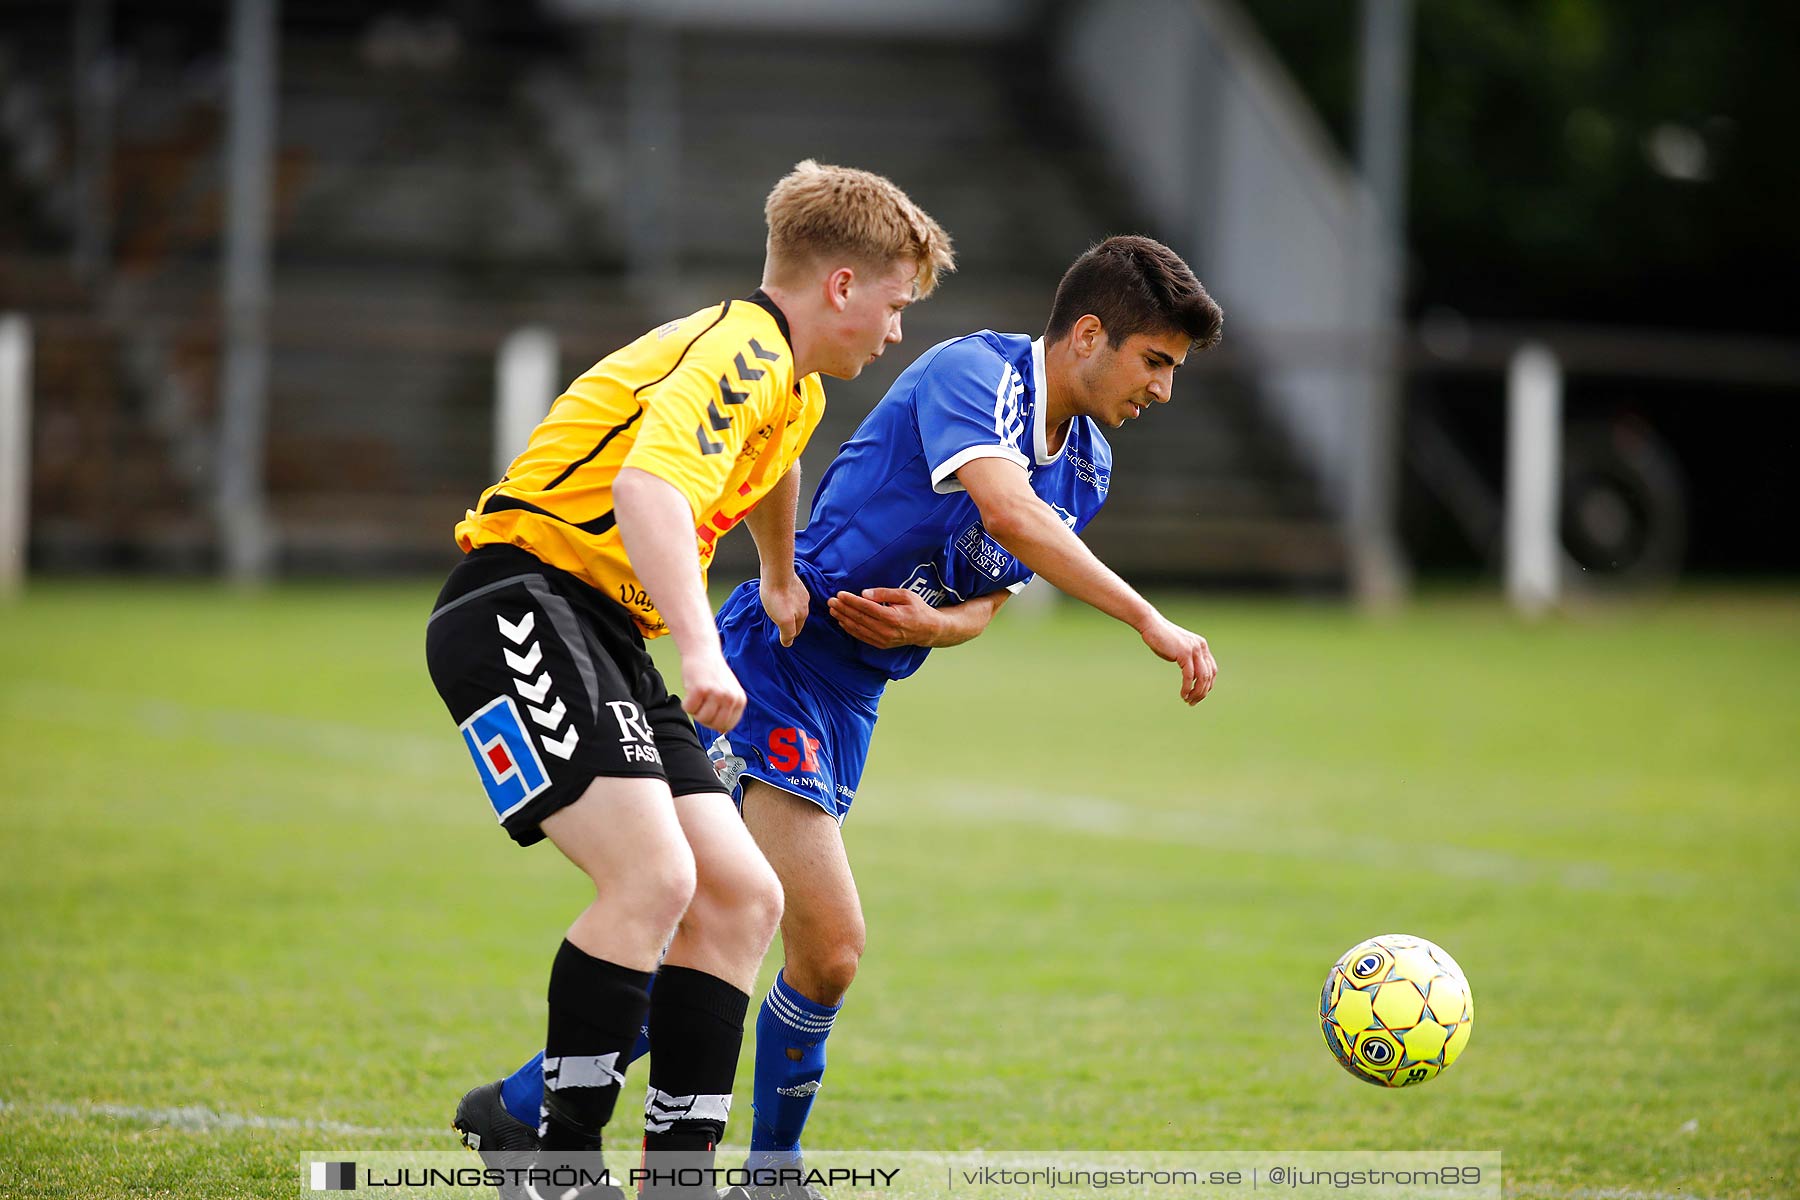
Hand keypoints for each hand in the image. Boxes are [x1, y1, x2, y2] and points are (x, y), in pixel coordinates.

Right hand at [681, 647, 746, 732]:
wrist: (703, 651)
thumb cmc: (713, 672)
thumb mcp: (729, 691)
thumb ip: (728, 710)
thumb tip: (722, 730)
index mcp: (739, 700)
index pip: (727, 726)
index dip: (715, 723)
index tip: (710, 713)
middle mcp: (730, 698)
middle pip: (714, 725)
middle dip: (704, 718)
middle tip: (701, 704)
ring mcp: (716, 694)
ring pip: (701, 719)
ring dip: (695, 711)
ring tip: (697, 697)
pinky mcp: (700, 690)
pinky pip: (689, 709)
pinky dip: (686, 704)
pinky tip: (690, 692)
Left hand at [760, 568, 810, 646]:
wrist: (777, 571)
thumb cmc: (777, 596)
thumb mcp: (783, 621)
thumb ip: (787, 633)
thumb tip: (788, 643)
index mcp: (803, 614)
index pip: (796, 631)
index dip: (788, 635)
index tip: (782, 636)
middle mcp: (805, 603)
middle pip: (797, 618)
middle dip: (790, 622)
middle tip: (779, 624)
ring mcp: (800, 591)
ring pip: (794, 606)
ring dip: (788, 609)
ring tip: (778, 610)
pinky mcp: (794, 582)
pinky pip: (790, 595)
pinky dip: (786, 599)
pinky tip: (779, 597)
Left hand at [827, 587, 943, 649]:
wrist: (927, 630)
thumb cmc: (917, 609)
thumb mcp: (905, 595)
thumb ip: (884, 593)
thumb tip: (864, 594)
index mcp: (892, 617)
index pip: (866, 607)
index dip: (851, 601)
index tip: (840, 594)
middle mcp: (886, 630)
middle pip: (859, 618)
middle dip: (843, 609)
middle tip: (830, 600)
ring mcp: (883, 640)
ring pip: (857, 629)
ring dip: (843, 619)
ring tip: (833, 610)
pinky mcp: (881, 645)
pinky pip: (861, 637)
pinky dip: (850, 629)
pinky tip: (842, 621)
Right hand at [1138, 614, 1217, 704]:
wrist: (1151, 625)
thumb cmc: (1161, 638)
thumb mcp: (1178, 650)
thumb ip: (1187, 661)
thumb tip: (1191, 678)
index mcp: (1202, 646)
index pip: (1212, 670)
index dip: (1207, 685)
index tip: (1198, 695)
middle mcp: (1201, 647)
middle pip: (1209, 676)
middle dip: (1202, 692)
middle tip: (1193, 702)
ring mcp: (1193, 649)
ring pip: (1202, 677)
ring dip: (1196, 692)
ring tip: (1189, 701)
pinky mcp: (1184, 653)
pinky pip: (1189, 676)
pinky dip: (1187, 688)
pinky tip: (1183, 694)